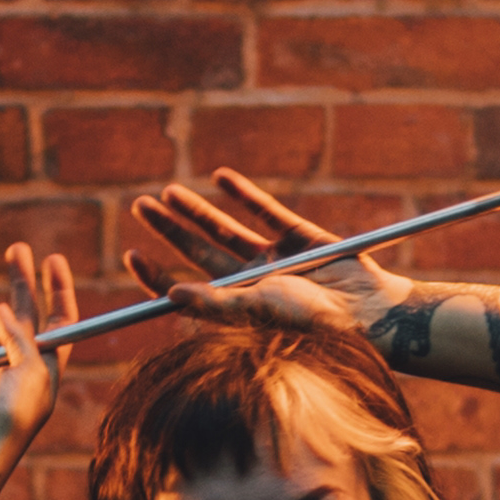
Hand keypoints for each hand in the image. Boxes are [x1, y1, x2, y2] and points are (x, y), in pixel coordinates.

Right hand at [0, 239, 80, 458]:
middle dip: (21, 281)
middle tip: (16, 250)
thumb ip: (20, 337)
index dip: (59, 288)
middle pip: (23, 314)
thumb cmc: (10, 419)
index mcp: (47, 367)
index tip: (53, 259)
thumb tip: (0, 308)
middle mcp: (20, 367)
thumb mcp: (31, 373)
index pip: (60, 320)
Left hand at [120, 163, 377, 335]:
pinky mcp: (299, 237)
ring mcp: (274, 259)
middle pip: (199, 251)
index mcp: (234, 305)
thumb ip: (213, 301)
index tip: (131, 254)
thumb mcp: (256, 310)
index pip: (186, 289)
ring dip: (197, 210)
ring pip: (226, 229)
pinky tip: (222, 178)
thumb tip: (168, 293)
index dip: (157, 274)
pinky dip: (245, 194)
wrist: (368, 310)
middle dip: (169, 229)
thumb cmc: (312, 321)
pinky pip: (266, 212)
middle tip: (140, 206)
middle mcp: (249, 282)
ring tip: (169, 192)